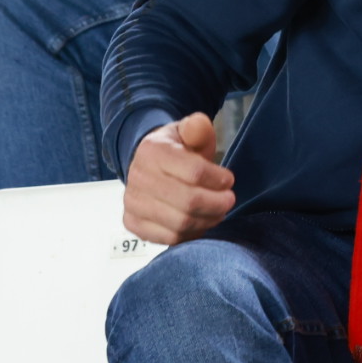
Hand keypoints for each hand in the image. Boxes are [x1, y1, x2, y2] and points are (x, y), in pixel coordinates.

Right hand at [121, 112, 235, 244]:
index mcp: (152, 151)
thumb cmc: (177, 148)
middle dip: (217, 203)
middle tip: (229, 200)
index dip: (218, 179)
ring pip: (179, 223)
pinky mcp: (132, 223)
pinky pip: (168, 238)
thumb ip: (197, 127)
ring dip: (207, 220)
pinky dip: (191, 234)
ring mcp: (132, 203)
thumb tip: (198, 125)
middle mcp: (137, 178)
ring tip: (219, 212)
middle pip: (188, 201)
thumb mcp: (188, 130)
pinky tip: (201, 222)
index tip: (229, 180)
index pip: (194, 172)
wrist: (148, 165)